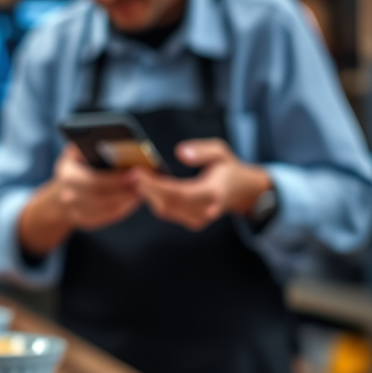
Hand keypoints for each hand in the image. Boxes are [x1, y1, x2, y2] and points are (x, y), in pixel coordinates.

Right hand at [18, 145, 142, 255]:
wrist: (58, 196)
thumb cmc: (74, 168)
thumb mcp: (74, 152)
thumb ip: (86, 143)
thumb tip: (109, 137)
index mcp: (67, 177)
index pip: (92, 181)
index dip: (115, 178)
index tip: (135, 171)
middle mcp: (69, 197)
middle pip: (102, 197)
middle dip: (125, 189)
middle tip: (144, 181)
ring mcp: (77, 212)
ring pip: (108, 208)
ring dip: (128, 199)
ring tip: (144, 188)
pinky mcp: (87, 222)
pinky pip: (109, 216)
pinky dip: (125, 208)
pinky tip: (136, 198)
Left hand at [135, 139, 272, 230]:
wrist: (242, 191)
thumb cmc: (228, 168)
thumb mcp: (220, 152)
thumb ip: (202, 151)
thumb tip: (180, 152)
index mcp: (213, 192)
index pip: (179, 193)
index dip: (156, 185)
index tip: (138, 173)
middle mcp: (205, 210)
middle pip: (168, 204)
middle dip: (146, 190)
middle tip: (129, 175)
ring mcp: (199, 219)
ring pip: (164, 210)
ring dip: (147, 195)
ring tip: (133, 179)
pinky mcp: (192, 221)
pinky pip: (168, 212)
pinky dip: (154, 199)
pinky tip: (143, 187)